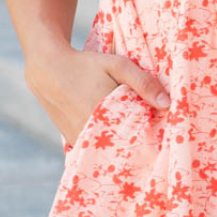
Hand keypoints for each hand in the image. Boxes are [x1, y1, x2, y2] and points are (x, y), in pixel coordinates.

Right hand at [24, 42, 169, 147]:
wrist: (48, 70)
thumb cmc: (86, 64)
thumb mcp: (117, 65)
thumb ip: (143, 83)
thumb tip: (168, 104)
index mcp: (104, 113)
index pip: (135, 136)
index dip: (150, 139)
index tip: (162, 140)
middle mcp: (90, 130)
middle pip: (122, 147)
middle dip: (138, 146)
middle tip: (154, 149)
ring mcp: (80, 138)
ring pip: (108, 152)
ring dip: (122, 150)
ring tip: (138, 148)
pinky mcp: (73, 141)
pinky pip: (94, 151)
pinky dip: (106, 149)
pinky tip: (117, 145)